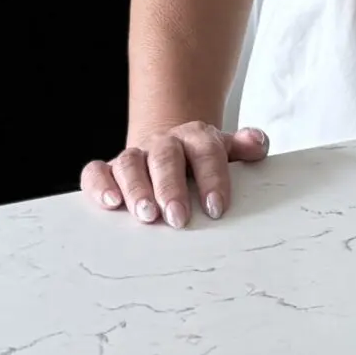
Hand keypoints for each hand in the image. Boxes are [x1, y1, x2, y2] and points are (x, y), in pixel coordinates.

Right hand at [81, 124, 269, 227]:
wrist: (170, 145)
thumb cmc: (200, 158)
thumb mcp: (225, 150)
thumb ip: (244, 147)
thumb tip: (259, 144)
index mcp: (196, 137)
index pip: (206, 151)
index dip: (213, 178)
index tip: (216, 208)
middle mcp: (164, 143)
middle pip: (166, 158)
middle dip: (170, 188)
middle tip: (177, 217)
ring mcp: (136, 155)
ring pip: (130, 163)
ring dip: (136, 189)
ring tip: (145, 215)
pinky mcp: (109, 170)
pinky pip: (96, 171)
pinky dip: (100, 184)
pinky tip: (109, 203)